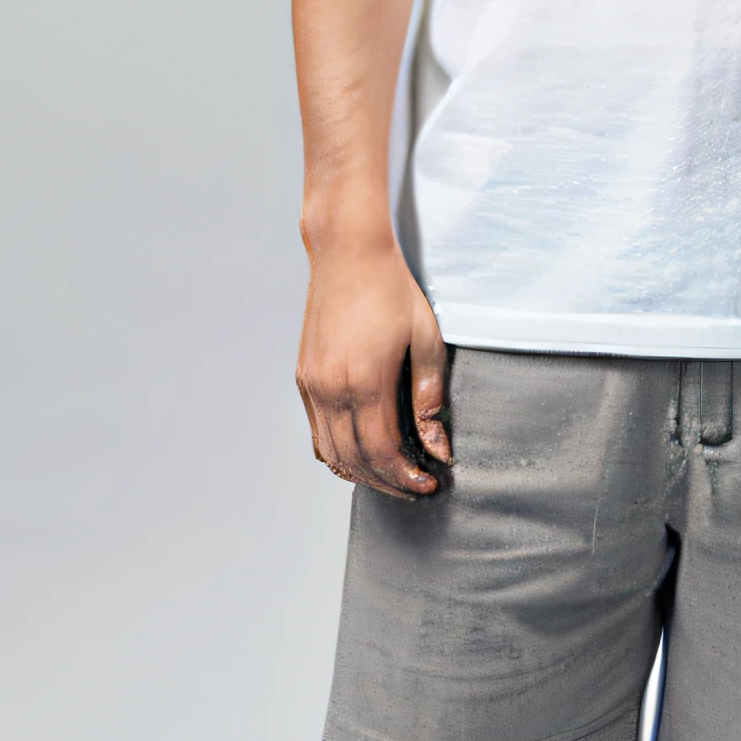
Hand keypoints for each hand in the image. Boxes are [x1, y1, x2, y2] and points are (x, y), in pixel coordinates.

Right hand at [296, 236, 450, 497]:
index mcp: (364, 381)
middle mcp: (330, 389)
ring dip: (361, 473)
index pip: (383, 452)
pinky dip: (338, 453)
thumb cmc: (391, 289)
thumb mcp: (426, 339)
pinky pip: (317, 432)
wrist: (347, 253)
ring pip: (331, 453)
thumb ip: (429, 396)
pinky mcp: (303, 378)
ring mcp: (311, 385)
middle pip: (356, 460)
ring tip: (392, 476)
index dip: (407, 476)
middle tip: (415, 487)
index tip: (429, 483)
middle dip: (387, 483)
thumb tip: (437, 445)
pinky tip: (362, 453)